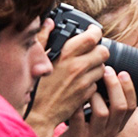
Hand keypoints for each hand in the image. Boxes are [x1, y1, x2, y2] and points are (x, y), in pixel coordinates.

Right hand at [28, 22, 107, 136]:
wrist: (38, 113)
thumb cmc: (33, 86)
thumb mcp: (35, 58)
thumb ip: (43, 38)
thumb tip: (48, 23)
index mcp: (66, 54)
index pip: (93, 37)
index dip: (95, 32)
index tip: (93, 31)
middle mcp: (78, 67)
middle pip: (104, 51)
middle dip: (99, 49)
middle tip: (91, 50)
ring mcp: (84, 82)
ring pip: (103, 68)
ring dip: (96, 66)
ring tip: (84, 67)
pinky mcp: (87, 94)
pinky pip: (96, 83)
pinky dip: (92, 80)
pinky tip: (80, 82)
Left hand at [49, 67, 136, 136]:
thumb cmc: (83, 134)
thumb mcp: (101, 124)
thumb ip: (108, 105)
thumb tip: (112, 77)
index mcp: (117, 126)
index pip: (132, 106)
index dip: (129, 88)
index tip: (122, 72)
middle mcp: (109, 133)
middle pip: (120, 107)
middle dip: (115, 86)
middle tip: (106, 70)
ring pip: (102, 112)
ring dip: (94, 95)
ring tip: (87, 85)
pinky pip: (79, 117)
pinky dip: (76, 103)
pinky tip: (72, 94)